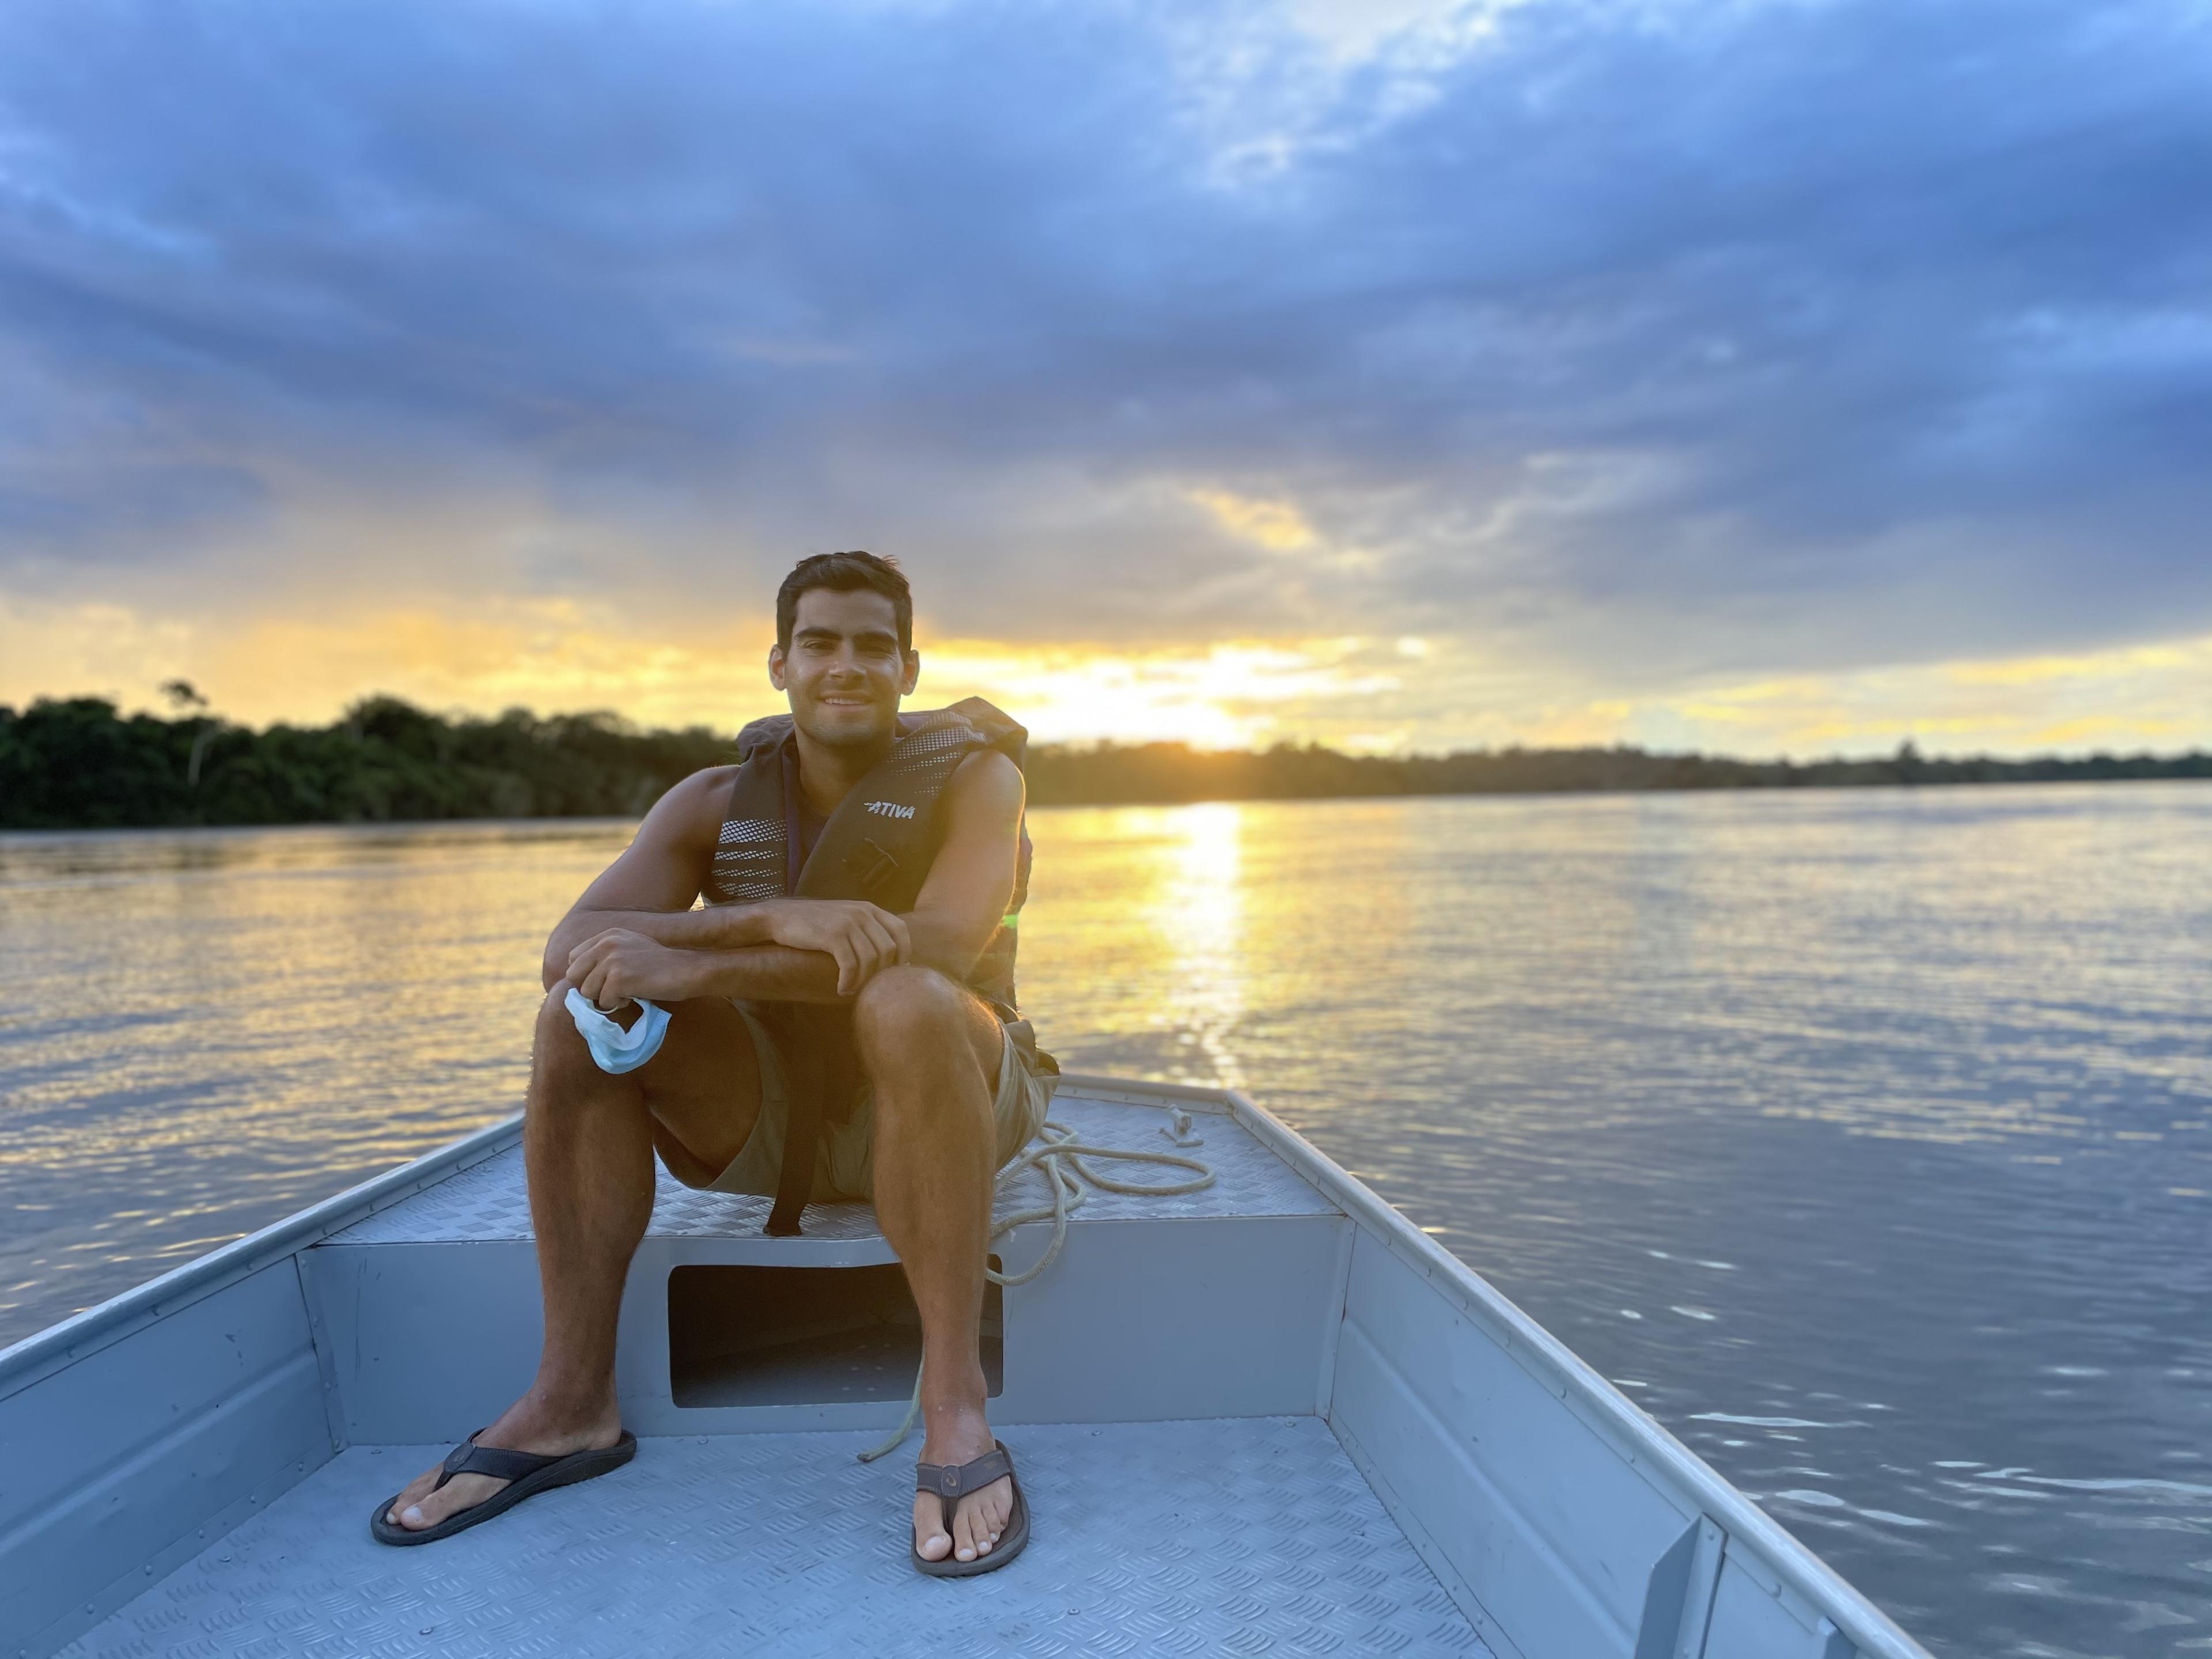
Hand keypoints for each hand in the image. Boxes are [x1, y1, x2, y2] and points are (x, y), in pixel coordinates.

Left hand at [566, 929, 704, 1008]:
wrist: (687, 970)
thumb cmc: (662, 964)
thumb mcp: (630, 947)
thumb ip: (607, 955)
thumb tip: (583, 978)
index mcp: (607, 935)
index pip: (574, 957)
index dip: (584, 974)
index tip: (600, 982)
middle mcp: (605, 944)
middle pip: (574, 975)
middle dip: (589, 987)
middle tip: (610, 991)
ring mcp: (611, 960)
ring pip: (587, 991)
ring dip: (605, 998)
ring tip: (626, 993)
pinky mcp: (618, 979)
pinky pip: (604, 1001)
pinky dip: (618, 1004)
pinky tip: (634, 996)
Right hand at [758, 899, 910, 994]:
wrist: (781, 917)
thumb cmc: (813, 923)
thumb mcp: (845, 917)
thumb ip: (866, 929)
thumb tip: (887, 955)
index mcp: (869, 908)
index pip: (900, 930)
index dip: (904, 953)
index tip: (896, 972)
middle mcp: (862, 913)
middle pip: (888, 949)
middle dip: (882, 972)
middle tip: (869, 987)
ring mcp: (848, 923)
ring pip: (871, 959)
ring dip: (863, 981)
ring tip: (851, 990)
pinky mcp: (833, 936)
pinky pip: (851, 965)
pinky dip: (849, 981)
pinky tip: (841, 988)